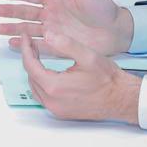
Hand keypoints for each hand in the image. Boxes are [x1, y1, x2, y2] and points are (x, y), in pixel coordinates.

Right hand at [0, 0, 132, 56]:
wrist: (117, 31)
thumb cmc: (104, 9)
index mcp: (56, 0)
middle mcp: (51, 15)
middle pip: (25, 13)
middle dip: (10, 12)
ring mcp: (53, 30)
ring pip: (28, 29)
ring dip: (13, 29)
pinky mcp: (58, 45)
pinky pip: (38, 45)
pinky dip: (25, 45)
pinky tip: (13, 44)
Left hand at [18, 27, 140, 122]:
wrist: (121, 99)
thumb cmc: (108, 80)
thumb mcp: (87, 55)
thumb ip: (65, 43)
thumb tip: (47, 34)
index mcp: (54, 87)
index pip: (30, 65)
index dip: (26, 48)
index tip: (25, 37)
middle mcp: (52, 101)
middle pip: (30, 76)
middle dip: (29, 58)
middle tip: (32, 44)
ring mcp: (56, 109)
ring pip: (35, 87)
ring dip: (34, 71)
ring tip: (37, 56)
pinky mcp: (61, 112)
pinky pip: (43, 96)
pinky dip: (41, 83)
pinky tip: (47, 72)